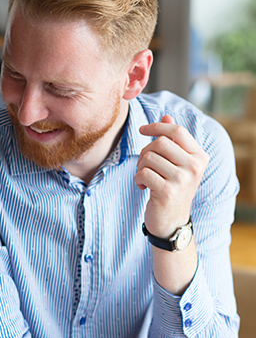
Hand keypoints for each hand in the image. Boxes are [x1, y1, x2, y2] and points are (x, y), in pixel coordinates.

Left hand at [135, 115, 208, 237]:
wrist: (172, 221)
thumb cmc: (172, 189)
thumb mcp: (176, 164)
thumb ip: (172, 141)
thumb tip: (165, 117)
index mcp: (199, 157)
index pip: (176, 131)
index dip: (156, 126)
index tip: (142, 129)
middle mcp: (194, 167)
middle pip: (159, 142)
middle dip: (145, 152)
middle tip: (144, 165)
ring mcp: (182, 179)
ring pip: (148, 158)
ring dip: (140, 167)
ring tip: (146, 178)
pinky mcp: (167, 191)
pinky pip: (142, 173)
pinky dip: (138, 179)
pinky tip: (143, 187)